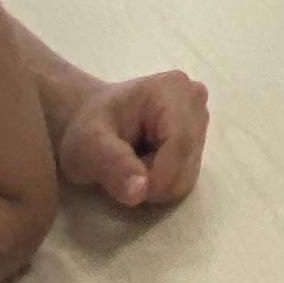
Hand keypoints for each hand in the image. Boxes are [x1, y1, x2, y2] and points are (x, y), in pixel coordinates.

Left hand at [53, 67, 209, 209]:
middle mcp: (194, 99)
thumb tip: (140, 193)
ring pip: (187, 173)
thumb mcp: (88, 146)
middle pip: (187, 161)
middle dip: (155, 180)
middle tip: (123, 172)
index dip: (158, 177)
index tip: (129, 192)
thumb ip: (114, 166)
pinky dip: (162, 183)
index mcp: (172, 90)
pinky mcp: (197, 137)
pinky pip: (186, 176)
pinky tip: (143, 166)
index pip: (181, 145)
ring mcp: (198, 118)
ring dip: (157, 183)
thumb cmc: (85, 128)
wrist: (86, 120)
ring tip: (131, 166)